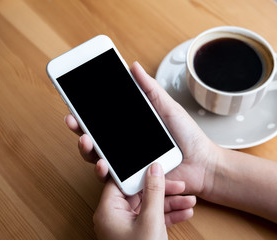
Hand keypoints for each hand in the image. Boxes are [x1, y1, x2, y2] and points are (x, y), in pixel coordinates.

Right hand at [65, 61, 222, 196]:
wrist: (203, 164)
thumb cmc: (189, 137)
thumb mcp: (168, 107)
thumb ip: (150, 89)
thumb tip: (133, 66)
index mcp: (134, 126)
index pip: (105, 118)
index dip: (88, 111)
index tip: (76, 101)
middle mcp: (127, 144)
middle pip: (96, 137)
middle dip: (80, 128)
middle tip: (73, 119)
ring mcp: (129, 163)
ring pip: (99, 157)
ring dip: (87, 148)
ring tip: (85, 139)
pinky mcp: (133, 180)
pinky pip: (114, 177)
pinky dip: (103, 170)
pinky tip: (101, 162)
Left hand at [93, 162, 193, 239]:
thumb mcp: (150, 221)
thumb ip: (153, 192)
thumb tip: (154, 169)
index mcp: (109, 210)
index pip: (122, 181)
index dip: (141, 172)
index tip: (157, 167)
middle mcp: (116, 216)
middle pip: (141, 193)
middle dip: (164, 190)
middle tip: (181, 185)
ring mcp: (128, 226)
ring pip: (150, 206)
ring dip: (171, 203)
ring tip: (190, 200)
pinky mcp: (139, 234)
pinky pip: (154, 218)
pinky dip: (169, 215)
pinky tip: (185, 212)